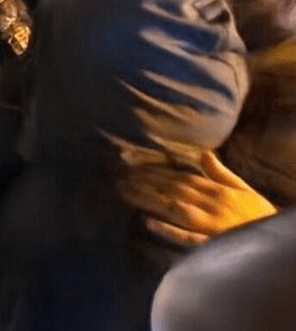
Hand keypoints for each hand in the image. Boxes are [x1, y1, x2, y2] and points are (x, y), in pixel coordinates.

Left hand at [118, 152, 277, 248]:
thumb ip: (220, 173)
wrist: (279, 241)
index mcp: (217, 191)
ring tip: (124, 192)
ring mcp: (210, 225)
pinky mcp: (211, 244)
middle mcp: (211, 204)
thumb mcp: (243, 190)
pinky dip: (168, 229)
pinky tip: (148, 223)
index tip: (133, 165)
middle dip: (145, 181)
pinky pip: (187, 236)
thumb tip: (204, 154)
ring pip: (174, 208)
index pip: (180, 176)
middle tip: (119, 176)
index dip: (155, 169)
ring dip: (149, 199)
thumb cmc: (259, 216)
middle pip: (172, 189)